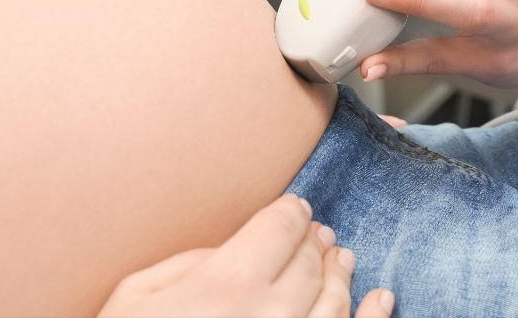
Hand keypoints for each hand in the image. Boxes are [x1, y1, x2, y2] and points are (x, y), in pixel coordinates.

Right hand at [97, 194, 394, 317]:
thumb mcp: (135, 294)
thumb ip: (190, 261)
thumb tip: (233, 247)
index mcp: (227, 284)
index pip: (280, 228)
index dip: (291, 213)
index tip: (295, 210)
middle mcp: (271, 316)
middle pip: (310, 262)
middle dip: (314, 242)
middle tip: (317, 234)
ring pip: (335, 302)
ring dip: (340, 274)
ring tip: (342, 259)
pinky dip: (373, 316)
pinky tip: (381, 297)